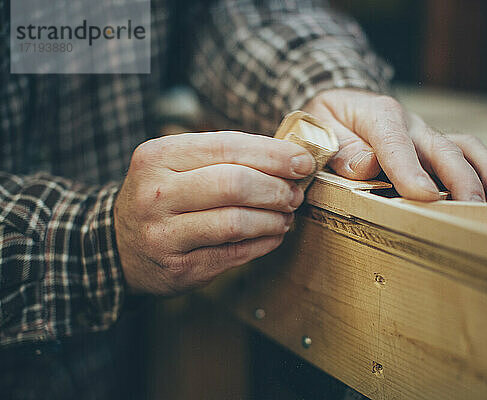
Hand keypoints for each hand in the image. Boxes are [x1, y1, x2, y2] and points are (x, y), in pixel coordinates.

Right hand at [114, 132, 314, 294]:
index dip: (274, 154)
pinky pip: (235, 253)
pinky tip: (274, 235)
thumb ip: (224, 157)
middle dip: (276, 189)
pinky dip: (265, 243)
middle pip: (234, 184)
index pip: (227, 147)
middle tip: (295, 194)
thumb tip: (289, 158)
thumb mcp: (176, 164)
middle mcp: (155, 194)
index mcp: (158, 156)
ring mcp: (164, 234)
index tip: (303, 162)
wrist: (118, 246)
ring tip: (286, 216)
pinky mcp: (178, 267)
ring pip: (236, 222)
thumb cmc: (162, 197)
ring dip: (273, 219)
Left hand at [303, 89, 486, 201]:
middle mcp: (410, 122)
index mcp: (378, 115)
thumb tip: (364, 166)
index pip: (395, 144)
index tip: (425, 196)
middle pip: (441, 148)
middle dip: (461, 178)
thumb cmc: (326, 120)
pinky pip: (468, 148)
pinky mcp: (434, 142)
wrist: (340, 101)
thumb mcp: (319, 128)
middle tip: (475, 207)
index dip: (410, 170)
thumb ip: (339, 148)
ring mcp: (426, 132)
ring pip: (464, 147)